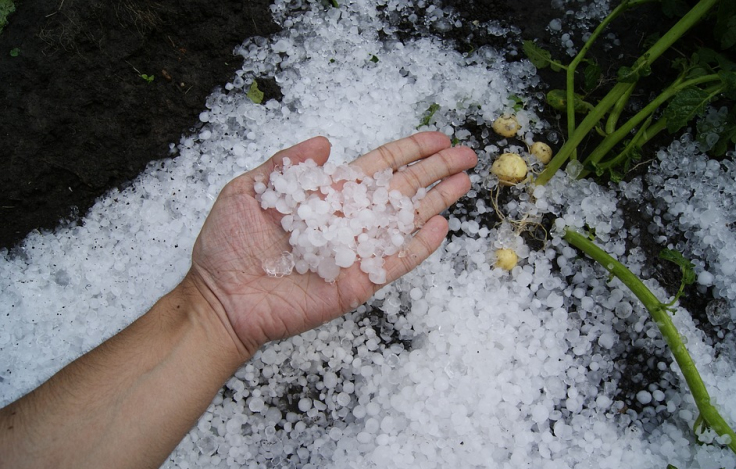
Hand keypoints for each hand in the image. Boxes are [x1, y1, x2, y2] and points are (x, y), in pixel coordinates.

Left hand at [185, 132, 476, 357]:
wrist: (220, 298)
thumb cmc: (228, 246)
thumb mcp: (249, 191)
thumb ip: (287, 164)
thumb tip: (325, 139)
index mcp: (327, 195)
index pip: (378, 167)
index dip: (408, 151)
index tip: (437, 138)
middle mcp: (348, 220)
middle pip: (402, 189)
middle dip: (435, 171)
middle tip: (468, 154)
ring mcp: (356, 252)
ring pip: (405, 222)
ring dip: (436, 201)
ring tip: (465, 182)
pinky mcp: (358, 282)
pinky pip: (395, 262)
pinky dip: (419, 247)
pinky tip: (441, 227)